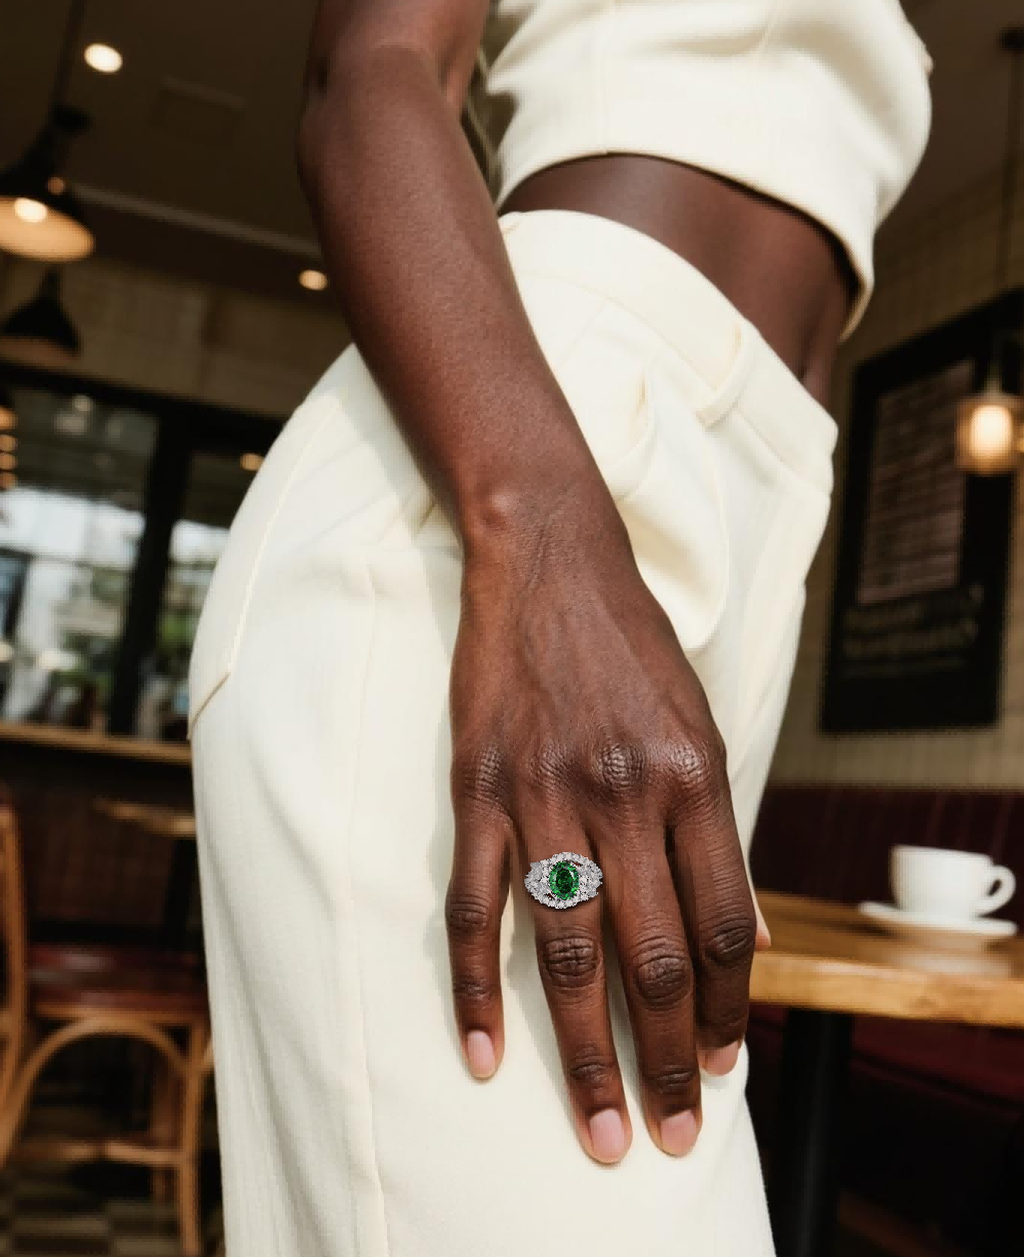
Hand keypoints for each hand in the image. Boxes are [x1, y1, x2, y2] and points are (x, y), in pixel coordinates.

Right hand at [445, 494, 768, 1164]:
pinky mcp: (478, 789)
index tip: (728, 1069)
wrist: (547, 564)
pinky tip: (485, 1053)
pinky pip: (476, 906)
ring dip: (584, 1052)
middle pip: (655, 955)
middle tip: (669, 1136)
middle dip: (669, 1060)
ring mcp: (545, 793)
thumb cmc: (632, 648)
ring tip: (600, 1127)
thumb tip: (752, 936)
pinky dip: (478, 987)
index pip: (724, 924)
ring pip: (568, 949)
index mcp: (693, 777)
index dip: (731, 1010)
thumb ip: (722, 832)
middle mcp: (625, 793)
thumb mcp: (701, 725)